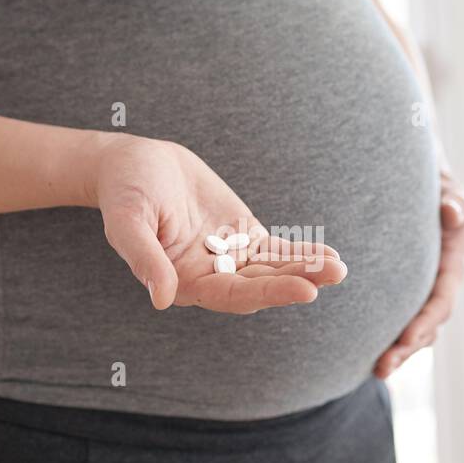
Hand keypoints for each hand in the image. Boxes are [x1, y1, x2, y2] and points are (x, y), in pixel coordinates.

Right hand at [93, 133, 346, 313]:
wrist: (135, 163)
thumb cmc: (124, 193)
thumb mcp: (127, 222)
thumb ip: (145, 259)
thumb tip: (162, 299)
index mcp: (183, 283)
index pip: (232, 295)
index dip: (269, 293)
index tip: (305, 290)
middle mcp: (210, 277)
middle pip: (260, 285)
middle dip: (297, 280)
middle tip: (333, 274)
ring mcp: (229, 258)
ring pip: (273, 270)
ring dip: (306, 269)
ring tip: (339, 267)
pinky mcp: (243, 237)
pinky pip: (277, 250)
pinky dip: (301, 254)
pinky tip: (329, 256)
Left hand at [374, 170, 463, 377]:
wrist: (422, 189)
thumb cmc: (436, 188)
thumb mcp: (449, 188)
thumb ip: (453, 200)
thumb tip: (452, 213)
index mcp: (452, 267)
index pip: (441, 301)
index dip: (425, 322)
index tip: (406, 339)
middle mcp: (439, 286)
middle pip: (427, 327)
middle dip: (407, 350)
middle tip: (382, 368)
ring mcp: (422, 294)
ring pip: (414, 332)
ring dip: (398, 353)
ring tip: (376, 371)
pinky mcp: (404, 297)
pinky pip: (397, 323)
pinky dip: (385, 341)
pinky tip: (363, 358)